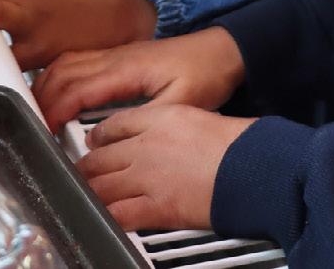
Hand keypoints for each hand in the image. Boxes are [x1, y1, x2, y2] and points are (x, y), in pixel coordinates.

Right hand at [33, 27, 245, 128]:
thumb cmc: (207, 72)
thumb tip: (118, 140)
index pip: (77, 88)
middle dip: (42, 99)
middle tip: (33, 126)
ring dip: (47, 85)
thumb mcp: (183, 105)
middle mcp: (115, 58)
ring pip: (66, 63)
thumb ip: (149, 121)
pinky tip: (60, 93)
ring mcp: (116, 54)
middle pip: (63, 73)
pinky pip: (79, 61)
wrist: (223, 49)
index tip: (44, 131)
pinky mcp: (120, 57)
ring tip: (38, 112)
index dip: (55, 110)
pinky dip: (61, 76)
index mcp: (126, 69)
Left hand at [79, 104, 255, 231]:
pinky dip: (107, 216)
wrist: (251, 164)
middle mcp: (147, 145)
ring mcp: (148, 177)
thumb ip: (172, 124)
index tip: (93, 143)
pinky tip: (102, 217)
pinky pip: (119, 213)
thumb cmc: (236, 142)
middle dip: (86, 167)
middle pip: (100, 156)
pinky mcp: (157, 207)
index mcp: (159, 118)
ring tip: (84, 197)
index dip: (97, 136)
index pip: (115, 124)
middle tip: (81, 173)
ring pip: (102, 185)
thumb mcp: (200, 116)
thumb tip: (163, 136)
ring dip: (90, 192)